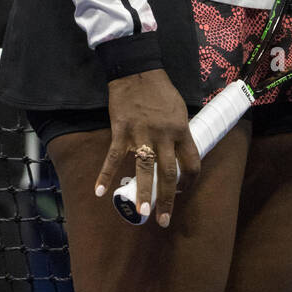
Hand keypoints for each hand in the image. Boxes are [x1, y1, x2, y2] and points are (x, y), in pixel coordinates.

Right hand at [94, 68, 199, 226]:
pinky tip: (100, 191)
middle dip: (168, 199)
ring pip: (143, 169)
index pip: (192, 162)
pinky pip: (113, 157)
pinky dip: (105, 175)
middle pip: (168, 173)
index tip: (184, 192)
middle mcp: (164, 136)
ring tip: (141, 214)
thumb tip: (180, 156)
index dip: (190, 181)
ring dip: (142, 194)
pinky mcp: (121, 131)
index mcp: (182, 130)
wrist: (138, 71)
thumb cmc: (161, 91)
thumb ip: (180, 134)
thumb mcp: (179, 110)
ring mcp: (141, 134)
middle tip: (164, 220)